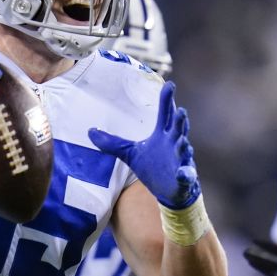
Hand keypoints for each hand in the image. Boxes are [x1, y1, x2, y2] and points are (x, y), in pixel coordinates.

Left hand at [88, 82, 200, 207]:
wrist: (167, 190)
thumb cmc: (152, 167)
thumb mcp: (129, 153)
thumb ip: (112, 143)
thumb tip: (90, 132)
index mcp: (162, 135)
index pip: (165, 114)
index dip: (167, 100)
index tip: (169, 85)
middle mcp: (173, 143)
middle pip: (178, 129)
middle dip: (180, 121)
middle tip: (180, 111)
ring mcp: (181, 160)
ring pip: (184, 150)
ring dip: (184, 145)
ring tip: (182, 141)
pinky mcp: (184, 177)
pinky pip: (186, 175)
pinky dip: (186, 174)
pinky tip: (183, 173)